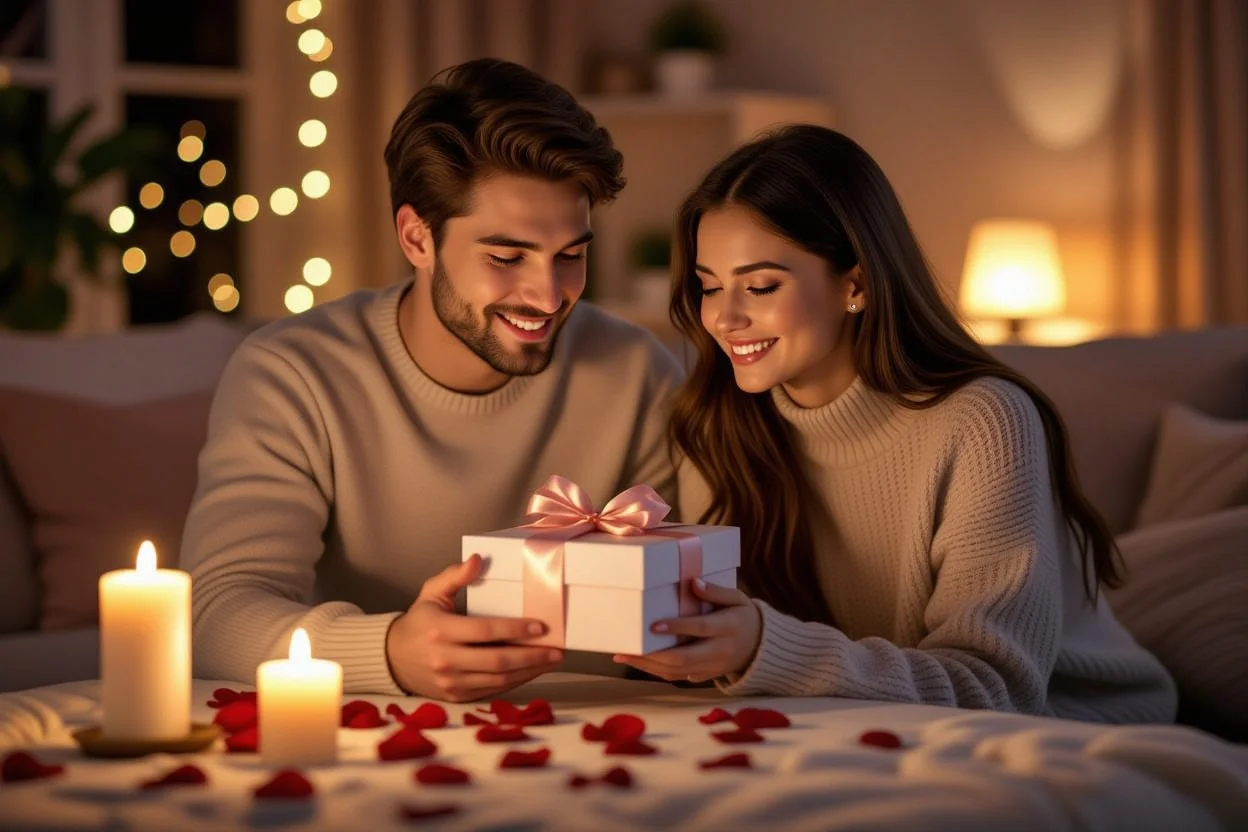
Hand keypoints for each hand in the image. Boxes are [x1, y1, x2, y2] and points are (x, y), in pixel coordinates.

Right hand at [386, 554, 563, 701]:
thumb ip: (454, 575)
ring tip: (551, 661)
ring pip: (498, 680)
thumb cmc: (418, 621)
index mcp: (440, 630)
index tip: (540, 626)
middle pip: (497, 661)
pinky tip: (530, 672)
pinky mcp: (455, 696)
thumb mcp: (431, 592)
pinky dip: (514, 682)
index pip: (485, 631)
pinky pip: (491, 690)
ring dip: (529, 672)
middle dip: (532, 656)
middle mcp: (445, 660)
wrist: (391, 658)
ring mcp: (450, 682)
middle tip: (556, 650)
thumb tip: (478, 560)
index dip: (515, 630)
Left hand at [612, 579, 760, 682]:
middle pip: (683, 658)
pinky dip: (656, 671)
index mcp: (728, 628)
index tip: (654, 625)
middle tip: (626, 648)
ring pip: (676, 671)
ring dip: (648, 666)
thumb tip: (694, 583)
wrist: (760, 646)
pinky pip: (678, 676)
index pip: (700, 628)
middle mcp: (720, 651)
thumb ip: (716, 591)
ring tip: (624, 655)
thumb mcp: (737, 598)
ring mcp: (712, 667)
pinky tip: (639, 662)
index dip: (677, 627)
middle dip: (652, 655)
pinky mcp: (705, 676)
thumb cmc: (744, 616)